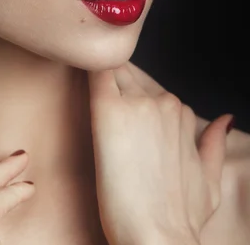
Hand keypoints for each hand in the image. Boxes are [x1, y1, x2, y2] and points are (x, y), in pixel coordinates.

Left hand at [88, 64, 232, 244]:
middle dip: (114, 86)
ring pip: (112, 74)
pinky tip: (75, 75)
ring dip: (99, 83)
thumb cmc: (178, 218)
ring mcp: (138, 104)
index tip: (117, 108)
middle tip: (93, 105)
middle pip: (130, 77)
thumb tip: (225, 121)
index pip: (150, 90)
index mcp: (182, 115)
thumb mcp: (210, 182)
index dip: (130, 97)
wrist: (155, 238)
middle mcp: (163, 102)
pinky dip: (85, 71)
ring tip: (79, 95)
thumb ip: (215, 144)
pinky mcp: (110, 110)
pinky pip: (96, 75)